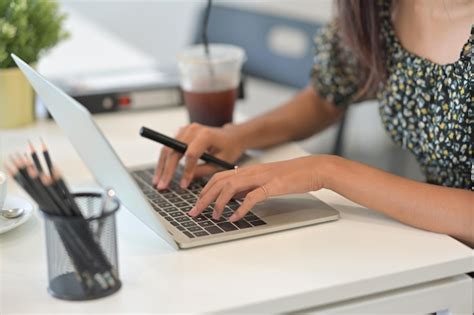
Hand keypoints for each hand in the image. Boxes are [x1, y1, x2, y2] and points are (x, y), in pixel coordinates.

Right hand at [153, 123, 244, 189]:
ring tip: (157, 182)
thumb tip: (186, 180)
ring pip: (167, 148)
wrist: (231, 136)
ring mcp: (185, 129)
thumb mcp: (221, 163)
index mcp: (206, 135)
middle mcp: (193, 129)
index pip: (191, 154)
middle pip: (174, 150)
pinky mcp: (181, 132)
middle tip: (162, 186)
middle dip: (167, 170)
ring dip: (161, 166)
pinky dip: (164, 160)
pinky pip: (169, 146)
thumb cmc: (229, 149)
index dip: (186, 171)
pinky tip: (161, 173)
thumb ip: (204, 171)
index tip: (183, 186)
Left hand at [189, 156, 326, 221]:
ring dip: (219, 202)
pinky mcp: (274, 185)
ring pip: (231, 186)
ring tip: (213, 216)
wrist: (314, 169)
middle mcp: (252, 171)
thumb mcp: (265, 181)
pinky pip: (253, 196)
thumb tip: (232, 199)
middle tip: (194, 213)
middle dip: (203, 198)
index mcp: (248, 170)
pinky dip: (241, 208)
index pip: (219, 176)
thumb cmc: (292, 176)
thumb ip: (248, 187)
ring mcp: (262, 177)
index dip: (205, 190)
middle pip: (220, 181)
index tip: (196, 203)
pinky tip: (235, 217)